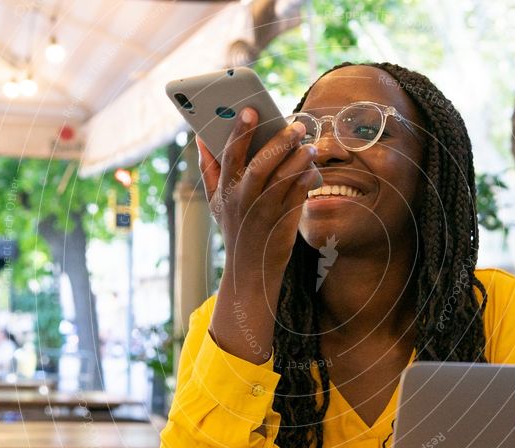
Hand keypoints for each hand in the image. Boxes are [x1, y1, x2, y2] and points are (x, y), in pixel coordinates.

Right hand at [196, 107, 320, 273]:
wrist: (250, 270)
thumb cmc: (234, 229)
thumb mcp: (215, 203)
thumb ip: (209, 170)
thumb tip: (201, 138)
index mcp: (225, 190)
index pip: (230, 154)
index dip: (239, 131)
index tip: (250, 110)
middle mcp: (243, 199)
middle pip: (260, 165)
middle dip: (278, 142)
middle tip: (296, 125)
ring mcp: (264, 212)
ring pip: (283, 180)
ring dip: (298, 160)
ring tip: (310, 146)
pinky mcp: (283, 222)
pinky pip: (298, 195)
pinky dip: (307, 180)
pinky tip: (313, 169)